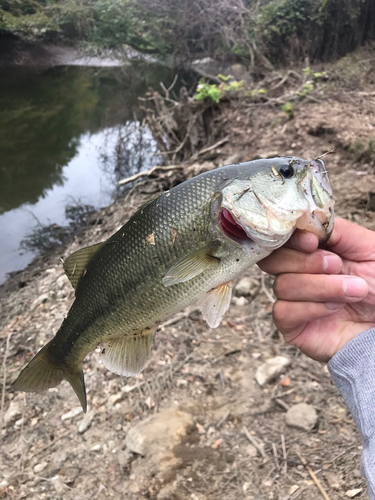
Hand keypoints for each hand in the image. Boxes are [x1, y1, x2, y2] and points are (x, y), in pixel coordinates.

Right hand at [258, 218, 374, 361]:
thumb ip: (337, 230)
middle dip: (304, 261)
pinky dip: (311, 307)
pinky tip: (336, 308)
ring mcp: (293, 300)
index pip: (281, 239)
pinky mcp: (292, 326)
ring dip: (321, 287)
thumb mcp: (367, 248)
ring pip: (282, 285)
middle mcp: (298, 273)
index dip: (290, 238)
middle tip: (336, 265)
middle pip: (272, 260)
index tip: (312, 241)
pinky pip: (283, 311)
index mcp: (311, 251)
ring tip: (354, 290)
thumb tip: (307, 222)